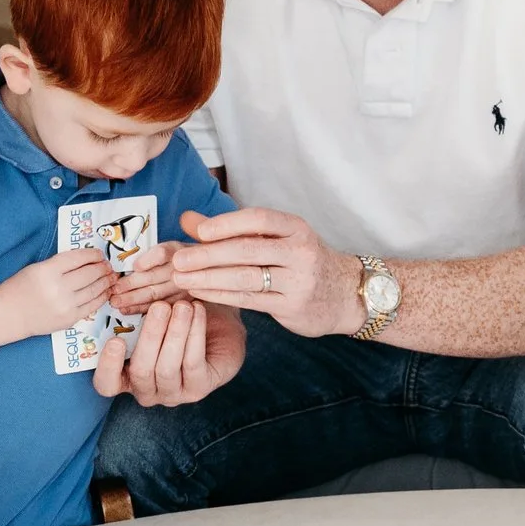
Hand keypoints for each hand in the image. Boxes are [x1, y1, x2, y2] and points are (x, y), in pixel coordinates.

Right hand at [2, 249, 111, 335]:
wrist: (9, 314)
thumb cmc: (22, 287)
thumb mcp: (38, 267)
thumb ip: (61, 263)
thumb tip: (89, 259)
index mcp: (48, 271)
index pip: (78, 258)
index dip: (93, 254)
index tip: (99, 254)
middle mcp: (58, 288)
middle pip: (90, 274)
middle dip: (103, 267)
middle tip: (108, 265)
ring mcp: (66, 305)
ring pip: (95, 289)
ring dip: (106, 281)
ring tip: (111, 276)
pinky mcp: (70, 319)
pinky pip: (92, 306)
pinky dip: (102, 297)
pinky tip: (106, 291)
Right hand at [94, 299, 246, 406]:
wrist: (219, 328)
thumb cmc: (176, 321)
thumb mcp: (154, 316)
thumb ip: (137, 315)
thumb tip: (122, 301)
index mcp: (125, 377)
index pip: (107, 383)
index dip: (108, 365)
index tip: (115, 340)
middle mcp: (146, 391)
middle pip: (140, 371)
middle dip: (150, 336)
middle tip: (160, 306)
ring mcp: (173, 394)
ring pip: (167, 368)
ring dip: (175, 333)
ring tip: (183, 306)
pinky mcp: (198, 389)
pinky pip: (193, 362)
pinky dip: (194, 334)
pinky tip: (198, 311)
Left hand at [124, 208, 365, 338]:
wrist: (345, 294)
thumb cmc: (301, 261)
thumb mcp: (276, 239)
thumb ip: (231, 229)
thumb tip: (187, 219)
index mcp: (296, 228)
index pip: (259, 219)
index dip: (227, 223)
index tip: (199, 231)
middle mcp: (300, 251)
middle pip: (248, 250)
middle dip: (208, 255)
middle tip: (179, 260)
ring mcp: (299, 281)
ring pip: (246, 278)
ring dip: (209, 278)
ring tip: (181, 279)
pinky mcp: (292, 306)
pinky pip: (250, 300)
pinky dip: (222, 296)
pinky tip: (201, 293)